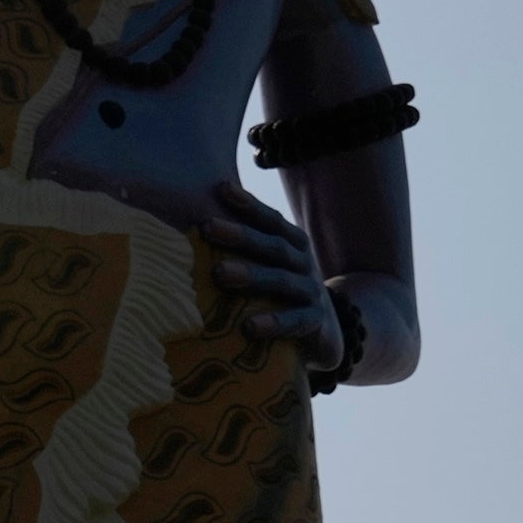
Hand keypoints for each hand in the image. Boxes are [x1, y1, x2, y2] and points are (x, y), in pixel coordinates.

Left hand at [198, 183, 345, 375]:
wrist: (325, 334)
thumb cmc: (283, 294)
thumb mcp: (271, 268)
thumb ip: (244, 251)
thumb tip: (197, 228)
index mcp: (292, 244)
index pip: (270, 220)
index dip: (248, 204)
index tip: (221, 188)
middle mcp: (304, 263)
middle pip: (272, 246)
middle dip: (240, 235)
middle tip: (207, 226)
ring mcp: (311, 292)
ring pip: (282, 280)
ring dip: (251, 274)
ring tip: (220, 272)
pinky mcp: (316, 323)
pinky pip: (295, 322)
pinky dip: (274, 323)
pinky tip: (248, 327)